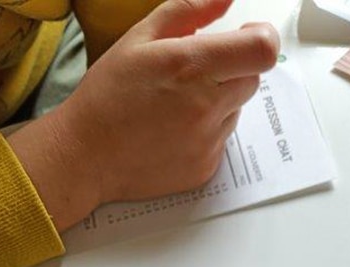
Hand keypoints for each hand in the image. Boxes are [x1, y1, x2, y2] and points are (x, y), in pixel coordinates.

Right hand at [9, 0, 278, 230]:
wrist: (87, 156)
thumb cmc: (108, 95)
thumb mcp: (140, 38)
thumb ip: (189, 11)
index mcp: (192, 66)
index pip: (262, 50)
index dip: (261, 39)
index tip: (247, 38)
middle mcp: (206, 107)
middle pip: (253, 79)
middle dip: (234, 69)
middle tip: (195, 73)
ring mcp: (208, 142)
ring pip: (236, 110)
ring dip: (218, 102)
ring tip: (175, 106)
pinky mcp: (206, 168)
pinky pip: (222, 140)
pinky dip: (206, 131)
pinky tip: (173, 131)